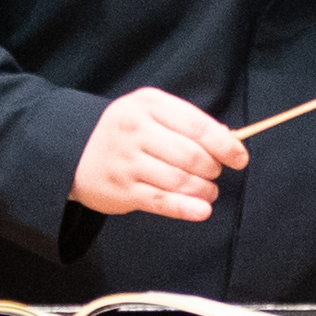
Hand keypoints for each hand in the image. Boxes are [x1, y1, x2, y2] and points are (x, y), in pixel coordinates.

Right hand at [72, 87, 242, 221]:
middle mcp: (135, 130)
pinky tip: (203, 210)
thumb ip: (187, 122)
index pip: (197, 126)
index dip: (225, 145)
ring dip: (204, 189)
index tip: (240, 158)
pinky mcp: (123, 189)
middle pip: (191, 155)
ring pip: (179, 180)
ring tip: (209, 191)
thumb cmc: (127, 131)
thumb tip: (230, 138)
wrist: (75, 152)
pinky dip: (187, 208)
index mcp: (148, 105)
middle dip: (212, 168)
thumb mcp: (151, 112)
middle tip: (215, 172)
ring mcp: (127, 161)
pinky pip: (162, 201)